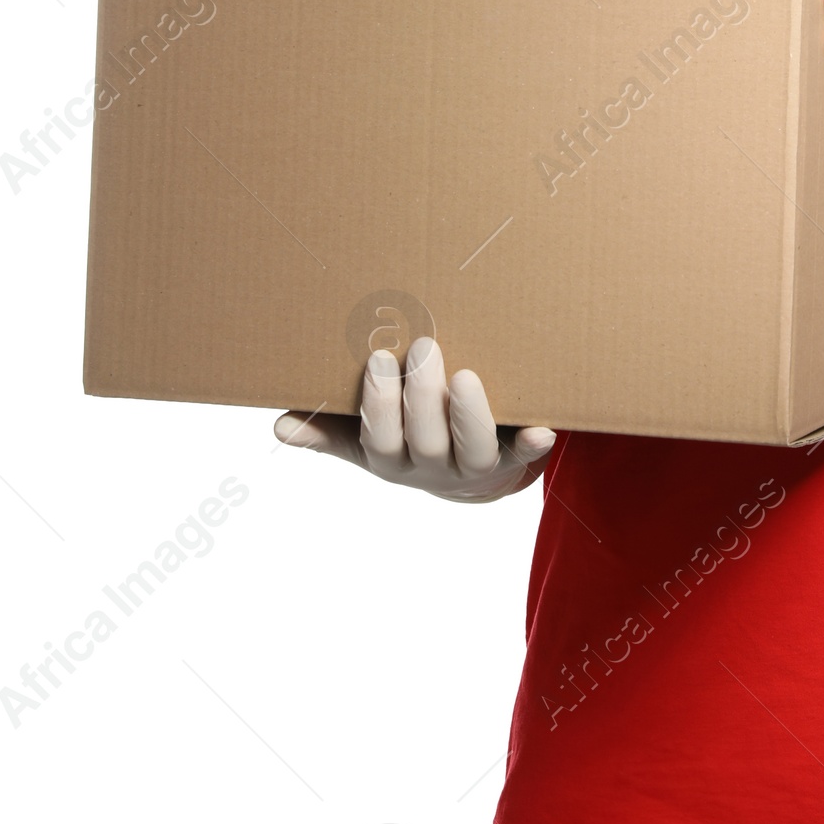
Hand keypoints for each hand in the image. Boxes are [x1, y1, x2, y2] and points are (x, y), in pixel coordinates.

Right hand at [273, 336, 555, 502]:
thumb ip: (327, 432)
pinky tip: (544, 430)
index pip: (380, 439)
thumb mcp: (363, 439)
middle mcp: (430, 469)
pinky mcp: (510, 462)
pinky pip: (521, 458)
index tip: (379, 358)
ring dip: (470, 415)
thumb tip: (280, 425)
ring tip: (468, 376)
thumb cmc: (405, 439)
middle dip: (422, 397)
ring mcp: (472, 469)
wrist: (466, 476)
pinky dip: (531, 446)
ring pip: (472, 452)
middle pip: (425, 442)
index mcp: (390, 460)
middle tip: (424, 347)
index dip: (380, 405)